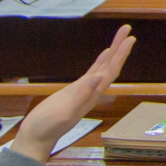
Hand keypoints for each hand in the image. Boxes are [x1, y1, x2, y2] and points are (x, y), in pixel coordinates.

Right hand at [9, 24, 134, 163]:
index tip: (130, 39)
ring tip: (121, 37)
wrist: (36, 138)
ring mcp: (84, 91)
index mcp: (92, 96)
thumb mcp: (64, 112)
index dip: (120, 56)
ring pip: (102, 68)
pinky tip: (104, 54)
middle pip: (110, 67)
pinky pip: (92, 72)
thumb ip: (82, 96)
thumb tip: (99, 78)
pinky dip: (100, 62)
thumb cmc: (47, 127)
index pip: (110, 72)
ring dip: (112, 52)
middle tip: (127, 28)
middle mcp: (92, 92)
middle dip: (119, 48)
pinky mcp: (75, 91)